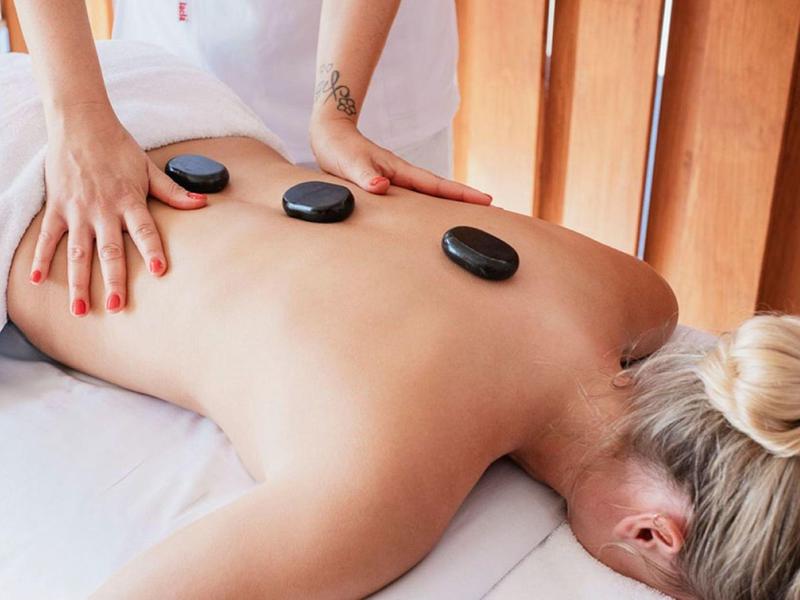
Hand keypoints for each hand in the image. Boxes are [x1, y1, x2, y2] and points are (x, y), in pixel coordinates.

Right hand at [30, 106, 207, 316]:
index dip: (152, 250)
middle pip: (109, 251)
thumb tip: (202, 203)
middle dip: (113, 281)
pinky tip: (37, 281)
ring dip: (78, 282)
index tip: (159, 271)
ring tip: (80, 311)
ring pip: (78, 252)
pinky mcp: (57, 207)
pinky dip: (41, 259)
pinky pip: (48, 237)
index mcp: (129, 201)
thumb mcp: (148, 168)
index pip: (144, 230)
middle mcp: (103, 210)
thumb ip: (173, 191)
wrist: (81, 124)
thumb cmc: (118, 147)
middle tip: (116, 307)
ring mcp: (78, 211)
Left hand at [309, 118, 491, 204]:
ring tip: (477, 217)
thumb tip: (381, 187)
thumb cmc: (339, 148)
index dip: (461, 194)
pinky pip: (418, 199)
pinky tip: (439, 217)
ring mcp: (400, 180)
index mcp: (400, 171)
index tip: (487, 201)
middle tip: (497, 213)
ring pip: (433, 196)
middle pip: (443, 192)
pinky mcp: (391, 185)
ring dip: (454, 205)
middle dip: (469, 202)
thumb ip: (364, 176)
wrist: (330, 135)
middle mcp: (405, 176)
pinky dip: (434, 206)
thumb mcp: (349, 164)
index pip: (437, 186)